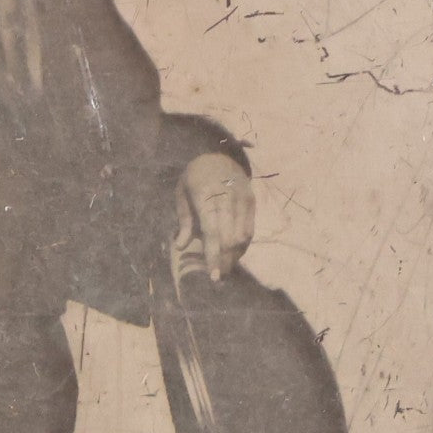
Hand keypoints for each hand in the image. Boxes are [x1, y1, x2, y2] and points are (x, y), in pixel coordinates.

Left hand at [175, 153, 254, 281]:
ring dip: (234, 256)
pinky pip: (249, 230)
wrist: (219, 154)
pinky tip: (233, 254)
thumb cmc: (195, 177)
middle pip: (229, 238)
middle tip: (218, 277)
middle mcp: (227, 197)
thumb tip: (181, 246)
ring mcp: (242, 199)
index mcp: (205, 195)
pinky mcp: (252, 202)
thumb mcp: (182, 194)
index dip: (213, 256)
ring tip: (225, 268)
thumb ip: (184, 221)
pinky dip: (242, 246)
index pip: (212, 231)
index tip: (214, 277)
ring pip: (242, 237)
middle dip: (224, 261)